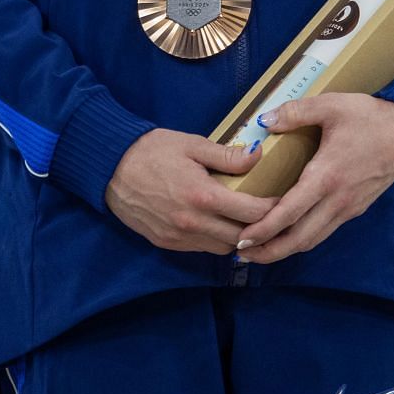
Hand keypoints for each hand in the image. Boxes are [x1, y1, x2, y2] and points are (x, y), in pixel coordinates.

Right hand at [105, 129, 275, 254]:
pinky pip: (201, 248)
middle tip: (271, 212)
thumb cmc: (152, 150)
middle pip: (241, 237)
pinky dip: (215, 239)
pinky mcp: (166, 243)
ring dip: (237, 236)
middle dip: (259, 227)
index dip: (273, 209)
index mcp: (202, 196)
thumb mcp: (191, 144)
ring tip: (246, 219)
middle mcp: (192, 223)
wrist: (109, 167)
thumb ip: (227, 155)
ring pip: (222, 248)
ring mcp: (178, 237)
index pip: (251, 213)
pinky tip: (218, 223)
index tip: (283, 200)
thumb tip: (259, 156)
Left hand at [234, 93, 393, 263]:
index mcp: (326, 177)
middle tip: (243, 253)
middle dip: (270, 251)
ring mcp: (349, 208)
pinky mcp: (356, 208)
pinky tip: (290, 233)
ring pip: (313, 240)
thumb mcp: (331, 105)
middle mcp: (337, 200)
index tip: (242, 239)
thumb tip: (263, 120)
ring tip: (261, 249)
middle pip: (299, 239)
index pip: (289, 213)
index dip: (264, 229)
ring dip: (286, 249)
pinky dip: (304, 238)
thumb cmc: (370, 116)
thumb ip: (295, 112)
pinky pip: (325, 231)